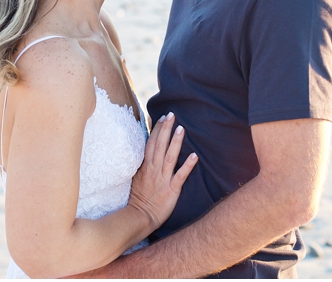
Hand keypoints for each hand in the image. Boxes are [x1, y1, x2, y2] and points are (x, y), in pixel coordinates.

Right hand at [127, 112, 197, 230]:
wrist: (139, 217)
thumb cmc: (139, 199)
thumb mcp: (136, 178)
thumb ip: (142, 164)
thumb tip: (146, 151)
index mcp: (145, 166)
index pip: (151, 143)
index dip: (156, 130)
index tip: (162, 117)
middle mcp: (153, 170)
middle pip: (159, 146)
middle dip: (165, 129)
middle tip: (171, 114)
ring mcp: (162, 179)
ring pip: (169, 157)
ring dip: (175, 143)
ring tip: (181, 128)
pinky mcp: (171, 190)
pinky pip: (180, 176)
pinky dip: (187, 166)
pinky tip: (194, 156)